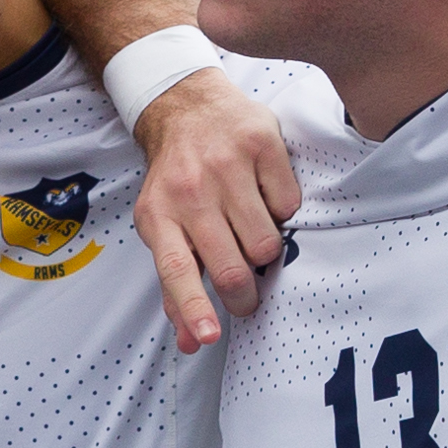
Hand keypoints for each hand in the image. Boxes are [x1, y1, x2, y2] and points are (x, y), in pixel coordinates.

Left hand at [126, 65, 300, 350]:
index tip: (209, 337)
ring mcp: (227, 165)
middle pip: (231, 265)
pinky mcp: (262, 144)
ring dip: (265, 251)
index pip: (176, 270)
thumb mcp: (162, 226)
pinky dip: (281, 211)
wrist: (186, 107)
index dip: (193, 306)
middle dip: (245, 295)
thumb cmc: (176, 180)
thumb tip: (191, 341)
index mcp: (159, 215)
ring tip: (250, 233)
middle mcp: (191, 190)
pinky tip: (263, 196)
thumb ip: (175, 284)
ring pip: (266, 242)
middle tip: (247, 296)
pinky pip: (288, 205)